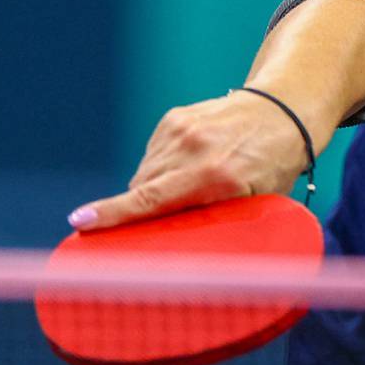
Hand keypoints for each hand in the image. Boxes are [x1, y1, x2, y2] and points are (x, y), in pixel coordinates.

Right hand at [69, 91, 315, 230]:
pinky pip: (153, 156)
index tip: (80, 222)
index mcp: (217, 177)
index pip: (152, 199)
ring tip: (191, 187)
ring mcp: (181, 130)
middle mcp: (194, 151)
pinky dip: (164, 168)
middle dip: (139, 212)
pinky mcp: (174, 119)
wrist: (283, 111)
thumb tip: (184, 253)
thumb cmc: (275, 167)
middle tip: (153, 225)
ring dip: (155, 189)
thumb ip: (219, 222)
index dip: (114, 214)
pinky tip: (190, 167)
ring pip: (145, 175)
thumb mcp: (258, 203)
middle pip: (141, 192)